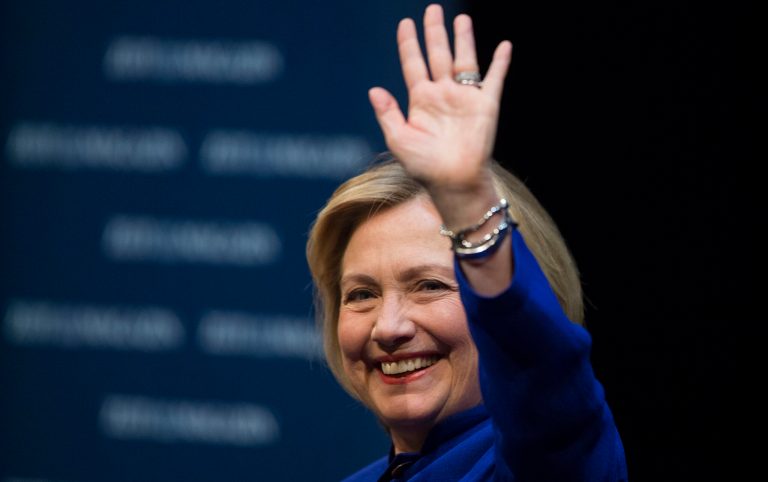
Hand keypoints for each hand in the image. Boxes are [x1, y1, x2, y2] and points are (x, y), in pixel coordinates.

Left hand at [368, 4, 511, 196]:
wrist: (453, 182)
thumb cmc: (424, 166)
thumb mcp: (399, 140)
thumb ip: (387, 114)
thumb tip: (374, 89)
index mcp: (421, 101)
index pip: (413, 64)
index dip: (409, 43)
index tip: (405, 24)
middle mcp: (443, 95)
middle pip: (438, 55)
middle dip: (435, 32)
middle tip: (432, 9)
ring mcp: (465, 98)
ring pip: (464, 60)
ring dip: (463, 39)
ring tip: (461, 19)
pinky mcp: (486, 105)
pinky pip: (494, 79)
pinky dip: (500, 62)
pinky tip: (504, 45)